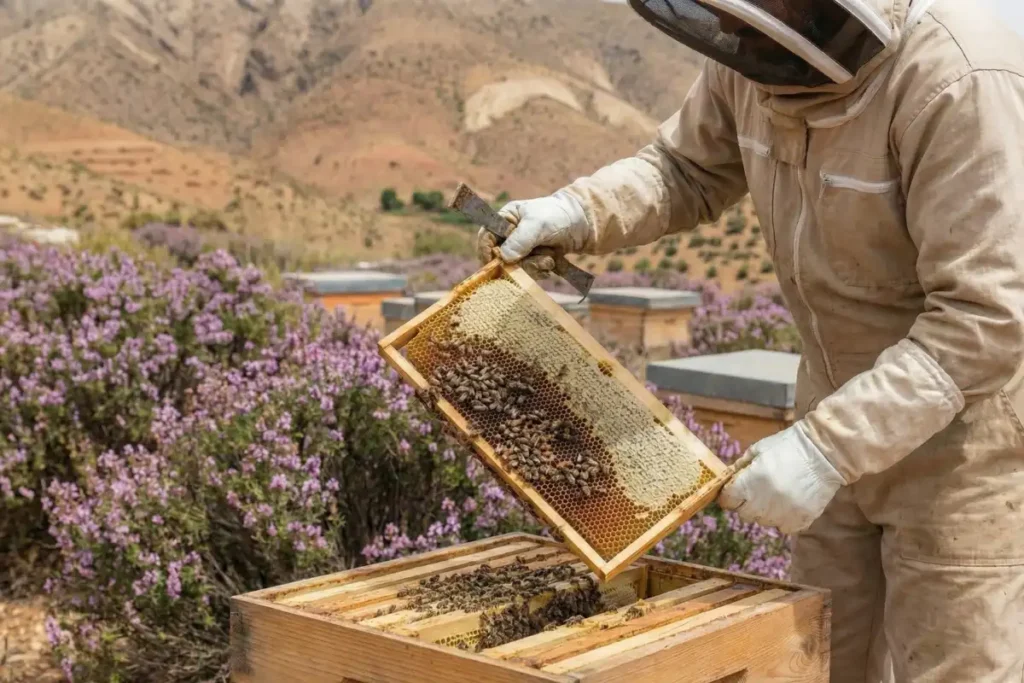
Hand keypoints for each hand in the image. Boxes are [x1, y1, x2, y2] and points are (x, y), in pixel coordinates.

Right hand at [475, 191, 590, 279]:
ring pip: (515, 268)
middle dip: (519, 263)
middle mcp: (509, 235)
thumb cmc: (558, 216)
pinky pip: (528, 272)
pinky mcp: (532, 259)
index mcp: (504, 219)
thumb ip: (520, 240)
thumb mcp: (538, 225)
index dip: (487, 252)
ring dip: (533, 267)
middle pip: (500, 258)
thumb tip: (504, 258)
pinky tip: (551, 264)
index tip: (497, 265)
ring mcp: (520, 249)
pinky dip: (539, 271)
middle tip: (539, 261)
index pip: (486, 238)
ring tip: (550, 259)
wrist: (583, 223)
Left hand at [718, 421, 845, 534]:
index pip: (727, 501)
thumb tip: (728, 478)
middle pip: (744, 514)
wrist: (823, 452)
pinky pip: (783, 527)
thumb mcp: (758, 450)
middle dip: (746, 503)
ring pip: (763, 521)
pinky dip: (784, 518)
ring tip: (777, 493)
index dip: (729, 495)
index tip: (735, 490)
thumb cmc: (787, 446)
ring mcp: (782, 515)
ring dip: (765, 511)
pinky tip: (790, 503)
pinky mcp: (800, 521)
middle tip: (758, 490)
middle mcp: (762, 503)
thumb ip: (740, 467)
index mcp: (748, 484)